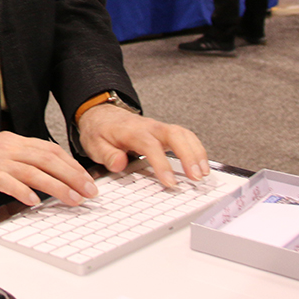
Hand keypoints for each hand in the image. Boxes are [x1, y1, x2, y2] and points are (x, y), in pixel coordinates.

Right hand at [0, 128, 97, 207]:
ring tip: (72, 199)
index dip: (71, 163)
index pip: (49, 148)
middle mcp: (6, 147)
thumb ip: (15, 161)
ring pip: (33, 171)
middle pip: (47, 158)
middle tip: (89, 191)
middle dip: (73, 175)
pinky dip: (23, 191)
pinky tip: (34, 202)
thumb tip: (39, 177)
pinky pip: (7, 182)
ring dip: (57, 186)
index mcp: (10, 141)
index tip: (86, 178)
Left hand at [76, 105, 208, 186]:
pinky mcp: (165, 133)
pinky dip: (197, 149)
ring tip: (203, 173)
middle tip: (196, 176)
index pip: (150, 146)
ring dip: (197, 152)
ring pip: (184, 134)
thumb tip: (119, 163)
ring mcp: (159, 129)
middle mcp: (149, 127)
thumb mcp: (94, 144)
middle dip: (189, 155)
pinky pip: (185, 137)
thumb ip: (107, 154)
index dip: (162, 164)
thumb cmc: (100, 131)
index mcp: (132, 131)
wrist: (102, 116)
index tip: (170, 182)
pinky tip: (201, 165)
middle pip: (174, 135)